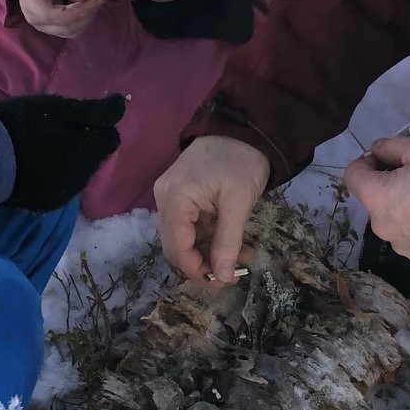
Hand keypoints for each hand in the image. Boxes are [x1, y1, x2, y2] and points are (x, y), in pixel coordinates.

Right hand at [0, 94, 125, 210]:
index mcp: (87, 152)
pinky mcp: (46, 205)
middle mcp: (81, 178)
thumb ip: (94, 111)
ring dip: (71, 163)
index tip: (77, 121)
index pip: (111, 139)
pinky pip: (61, 189)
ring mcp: (64, 195)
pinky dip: (55, 178)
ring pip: (79, 175)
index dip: (98, 127)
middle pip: (95, 159)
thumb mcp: (58, 108)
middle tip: (57, 132)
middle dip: (85, 146)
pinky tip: (37, 168)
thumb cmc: (21, 123)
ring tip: (45, 150)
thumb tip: (123, 104)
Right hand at [18, 0, 107, 37]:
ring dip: (88, 18)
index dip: (81, 11)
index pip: (59, 17)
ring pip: (71, 32)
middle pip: (67, 27)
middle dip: (88, 14)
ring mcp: (44, 27)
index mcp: (32, 5)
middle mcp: (37, 21)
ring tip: (95, 1)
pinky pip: (71, 30)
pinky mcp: (52, 29)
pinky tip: (88, 7)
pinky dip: (83, 21)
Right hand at [154, 136, 268, 283]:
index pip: (177, 248)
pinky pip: (190, 223)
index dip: (197, 270)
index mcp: (175, 198)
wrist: (245, 126)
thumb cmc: (242, 161)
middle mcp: (165, 197)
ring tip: (242, 259)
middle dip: (203, 263)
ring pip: (184, 236)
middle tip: (232, 275)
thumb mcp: (239, 204)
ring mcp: (170, 194)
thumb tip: (222, 277)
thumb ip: (228, 242)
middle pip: (175, 244)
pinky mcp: (181, 193)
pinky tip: (233, 243)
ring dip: (209, 251)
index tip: (222, 282)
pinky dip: (209, 236)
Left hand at [343, 136, 409, 268]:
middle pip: (376, 199)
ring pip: (394, 219)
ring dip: (405, 208)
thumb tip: (376, 150)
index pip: (352, 176)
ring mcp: (399, 246)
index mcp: (376, 198)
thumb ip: (391, 147)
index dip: (366, 162)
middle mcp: (381, 226)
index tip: (386, 158)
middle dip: (390, 186)